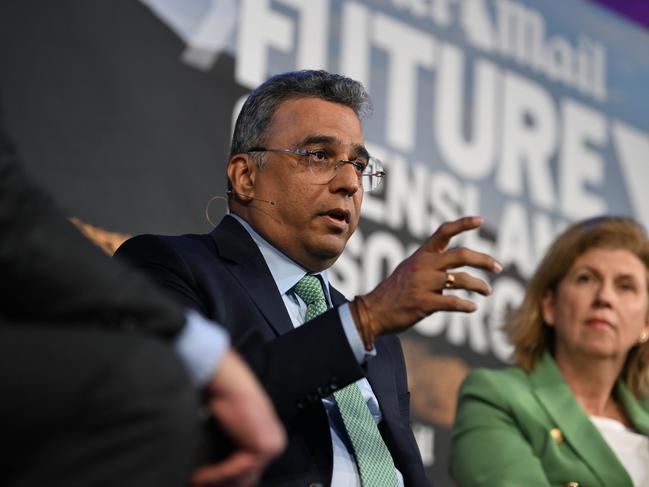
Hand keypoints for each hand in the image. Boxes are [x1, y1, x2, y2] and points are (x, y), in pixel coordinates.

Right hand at [191, 350, 285, 485]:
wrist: (230, 383)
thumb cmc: (227, 399)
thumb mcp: (235, 427)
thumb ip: (236, 446)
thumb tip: (219, 468)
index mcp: (271, 438)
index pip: (252, 471)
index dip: (230, 480)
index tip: (206, 482)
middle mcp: (275, 444)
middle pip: (249, 477)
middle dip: (224, 483)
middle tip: (200, 485)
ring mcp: (272, 447)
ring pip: (242, 477)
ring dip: (216, 480)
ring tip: (196, 481)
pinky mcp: (263, 448)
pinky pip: (236, 469)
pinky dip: (216, 474)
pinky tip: (199, 476)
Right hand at [353, 216, 501, 345]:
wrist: (373, 311)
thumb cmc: (394, 292)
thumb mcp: (409, 269)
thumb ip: (430, 265)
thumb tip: (454, 268)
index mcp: (421, 255)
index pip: (443, 232)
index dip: (463, 224)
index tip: (481, 220)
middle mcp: (423, 266)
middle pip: (461, 255)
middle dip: (484, 260)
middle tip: (499, 267)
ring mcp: (424, 284)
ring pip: (461, 280)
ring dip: (480, 286)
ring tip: (487, 291)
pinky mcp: (424, 304)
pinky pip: (453, 302)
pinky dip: (467, 306)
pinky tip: (472, 308)